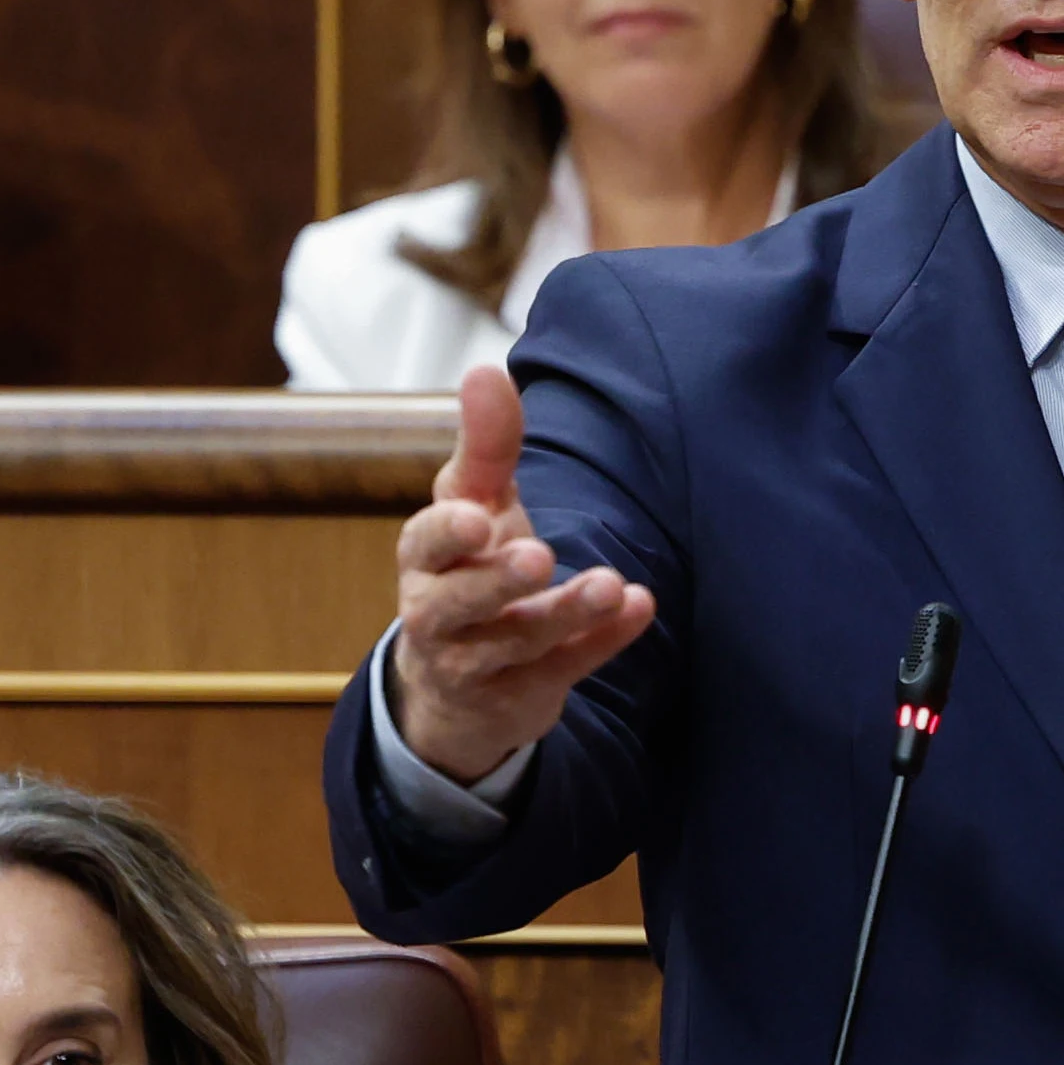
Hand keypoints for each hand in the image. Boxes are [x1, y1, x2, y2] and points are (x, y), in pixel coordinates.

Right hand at [388, 364, 655, 781]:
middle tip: (536, 557)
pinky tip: (638, 607)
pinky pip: (565, 669)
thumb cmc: (468, 567)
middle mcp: (439, 615)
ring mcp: (481, 661)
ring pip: (518, 640)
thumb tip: (485, 371)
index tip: (478, 516)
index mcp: (425, 560)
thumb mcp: (473, 505)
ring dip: (566, 613)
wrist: (461, 684)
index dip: (447, 533)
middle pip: (459, 603)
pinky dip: (601, 642)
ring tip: (610, 585)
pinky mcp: (524, 693)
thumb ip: (485, 445)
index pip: (424, 544)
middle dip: (495, 582)